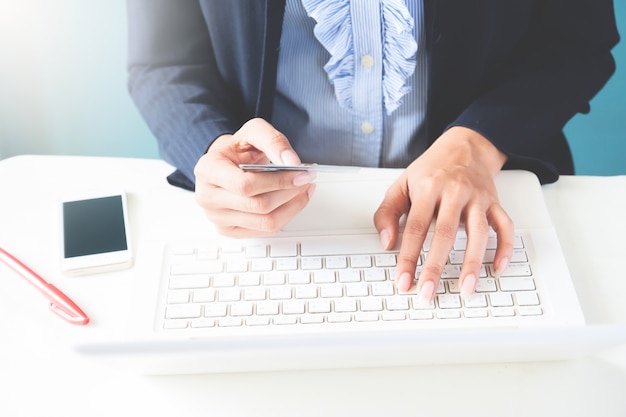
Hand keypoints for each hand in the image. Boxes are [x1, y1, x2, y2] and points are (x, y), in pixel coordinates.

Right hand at [194, 118, 315, 236]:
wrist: (224, 163)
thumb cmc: (236, 149)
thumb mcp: (253, 132)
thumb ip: (274, 141)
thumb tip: (292, 162)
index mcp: (208, 170)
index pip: (246, 185)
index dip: (278, 181)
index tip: (301, 174)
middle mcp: (208, 197)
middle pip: (258, 206)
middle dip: (290, 192)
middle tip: (307, 179)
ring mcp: (217, 217)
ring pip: (265, 222)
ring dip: (292, 206)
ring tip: (303, 189)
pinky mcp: (229, 230)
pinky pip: (265, 231)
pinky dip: (286, 216)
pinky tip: (293, 201)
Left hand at [373, 126, 512, 302]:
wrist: (465, 146)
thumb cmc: (430, 170)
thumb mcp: (401, 184)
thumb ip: (387, 212)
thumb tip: (386, 242)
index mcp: (427, 187)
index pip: (415, 227)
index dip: (408, 256)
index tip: (403, 280)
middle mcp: (454, 191)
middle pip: (445, 233)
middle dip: (435, 267)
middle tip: (428, 292)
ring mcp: (477, 197)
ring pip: (478, 232)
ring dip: (472, 263)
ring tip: (465, 288)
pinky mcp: (494, 202)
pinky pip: (505, 226)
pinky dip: (504, 247)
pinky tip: (497, 268)